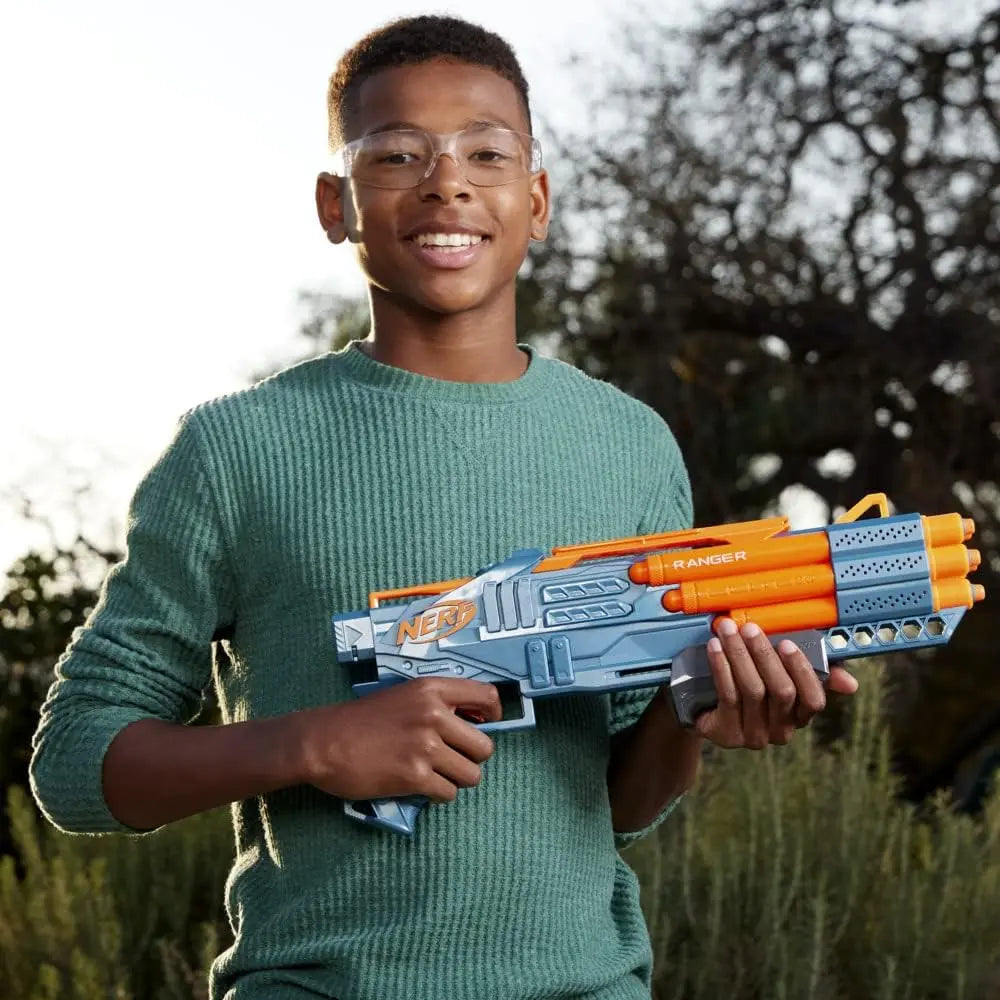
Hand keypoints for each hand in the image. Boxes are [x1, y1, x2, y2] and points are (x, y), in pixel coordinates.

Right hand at [291, 678, 501, 802]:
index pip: (488, 697)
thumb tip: (475, 723)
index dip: (493, 715)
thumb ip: (437, 704)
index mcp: (432, 690)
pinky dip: (437, 794)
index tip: (483, 725)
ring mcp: (425, 747)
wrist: (324, 741)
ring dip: (455, 779)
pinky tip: (419, 784)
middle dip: (471, 757)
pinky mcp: (414, 776)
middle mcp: (434, 715)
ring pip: (471, 775)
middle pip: (485, 747)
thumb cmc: (361, 720)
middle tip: (450, 758)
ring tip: (434, 773)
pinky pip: (448, 793)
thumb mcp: (403, 696)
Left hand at [694, 617, 858, 748]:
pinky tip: (715, 648)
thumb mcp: (782, 673)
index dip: (802, 671)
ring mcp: (754, 736)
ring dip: (739, 655)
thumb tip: (851, 684)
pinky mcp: (728, 734)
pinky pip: (727, 696)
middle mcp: (781, 731)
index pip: (813, 700)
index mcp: (801, 716)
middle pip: (781, 692)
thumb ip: (814, 671)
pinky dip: (721, 667)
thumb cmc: (752, 683)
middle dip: (765, 655)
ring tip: (727, 631)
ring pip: (752, 691)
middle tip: (750, 628)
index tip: (787, 643)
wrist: (709, 708)